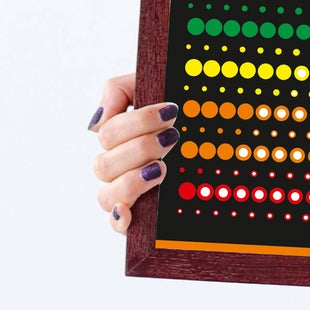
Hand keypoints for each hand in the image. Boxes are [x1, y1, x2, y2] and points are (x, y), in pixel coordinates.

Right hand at [89, 73, 179, 234]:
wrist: (213, 122)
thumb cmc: (180, 110)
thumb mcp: (151, 88)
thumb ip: (118, 91)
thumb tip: (96, 123)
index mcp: (118, 137)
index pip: (109, 133)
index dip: (139, 122)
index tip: (172, 111)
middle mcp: (119, 165)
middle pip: (105, 164)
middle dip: (140, 148)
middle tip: (173, 137)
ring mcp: (128, 190)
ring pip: (107, 194)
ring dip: (132, 180)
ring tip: (162, 168)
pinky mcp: (140, 213)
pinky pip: (116, 222)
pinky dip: (119, 219)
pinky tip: (129, 213)